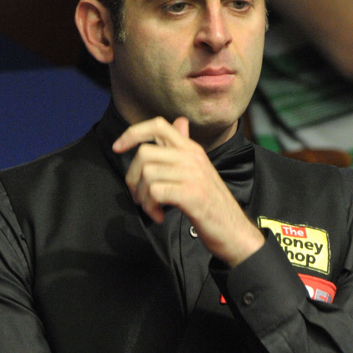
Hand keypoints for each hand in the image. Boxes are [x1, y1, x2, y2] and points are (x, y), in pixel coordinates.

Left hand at [112, 116, 263, 266]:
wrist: (234, 231)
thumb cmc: (212, 203)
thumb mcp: (199, 169)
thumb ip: (184, 146)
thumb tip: (179, 121)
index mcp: (192, 149)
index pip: (158, 125)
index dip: (132, 132)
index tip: (118, 147)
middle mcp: (192, 157)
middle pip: (144, 153)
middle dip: (132, 177)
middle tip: (139, 196)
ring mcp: (193, 175)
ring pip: (147, 174)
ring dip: (142, 197)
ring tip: (152, 209)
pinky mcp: (192, 194)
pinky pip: (155, 192)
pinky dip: (150, 208)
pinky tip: (159, 216)